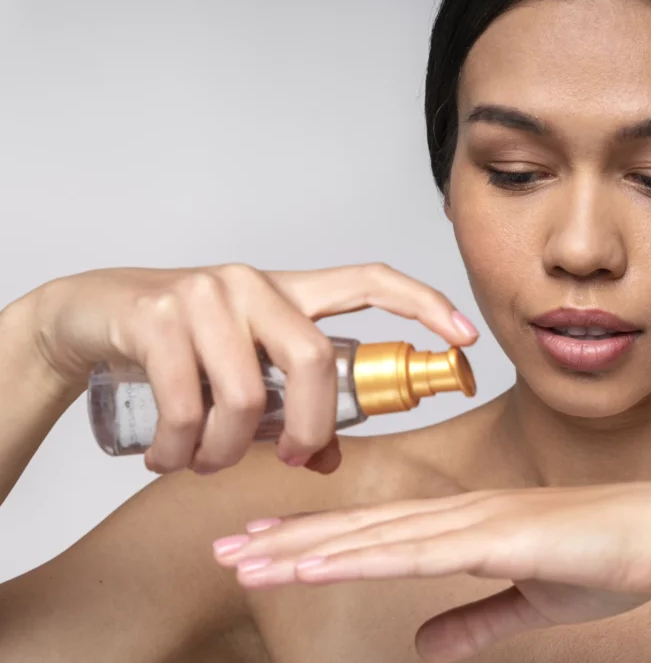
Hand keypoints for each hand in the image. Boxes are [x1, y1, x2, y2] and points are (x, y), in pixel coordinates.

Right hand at [28, 263, 477, 473]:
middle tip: (292, 461)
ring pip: (244, 396)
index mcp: (290, 291)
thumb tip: (332, 456)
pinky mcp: (157, 317)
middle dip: (311, 430)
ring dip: (227, 452)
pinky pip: (184, 406)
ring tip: (204, 462)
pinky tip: (169, 458)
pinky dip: (181, 450)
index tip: (465, 337)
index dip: (423, 305)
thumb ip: (291, 404)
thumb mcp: (245, 369)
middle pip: (313, 362)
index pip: (370, 280)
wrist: (91, 313)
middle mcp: (254, 284)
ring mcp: (205, 295)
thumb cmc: (183, 344)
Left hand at [213, 483, 650, 661]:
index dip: (318, 541)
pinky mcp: (501, 536)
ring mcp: (479, 520)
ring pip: (375, 535)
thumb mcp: (532, 602)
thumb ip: (477, 621)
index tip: (266, 550)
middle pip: (359, 528)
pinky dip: (364, 555)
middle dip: (289, 541)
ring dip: (308, 548)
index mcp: (468, 526)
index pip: (377, 533)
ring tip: (248, 560)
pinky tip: (321, 564)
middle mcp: (461, 514)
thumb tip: (427, 645)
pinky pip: (421, 551)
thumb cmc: (612, 559)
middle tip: (226, 549)